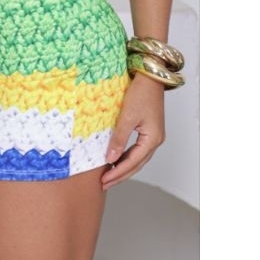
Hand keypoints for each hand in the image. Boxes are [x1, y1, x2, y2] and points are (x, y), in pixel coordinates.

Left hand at [100, 74, 165, 189]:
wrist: (150, 76)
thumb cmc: (141, 92)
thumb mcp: (127, 116)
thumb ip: (119, 138)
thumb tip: (111, 158)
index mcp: (152, 139)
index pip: (133, 162)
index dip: (118, 173)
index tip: (104, 180)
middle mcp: (155, 140)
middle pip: (137, 164)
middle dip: (120, 175)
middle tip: (105, 184)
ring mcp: (153, 135)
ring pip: (137, 158)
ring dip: (123, 167)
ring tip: (109, 175)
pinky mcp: (149, 129)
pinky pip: (137, 149)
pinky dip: (126, 157)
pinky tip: (116, 159)